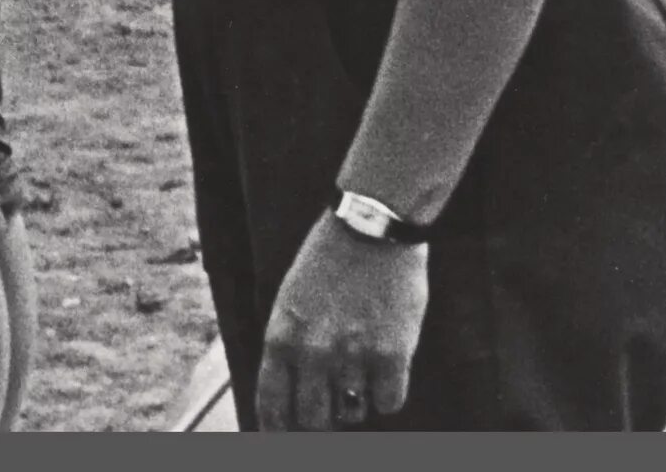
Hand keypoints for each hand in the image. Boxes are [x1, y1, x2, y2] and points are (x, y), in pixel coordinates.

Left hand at [253, 216, 428, 430]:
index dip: (278, 430)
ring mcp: (353, 355)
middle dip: (320, 420)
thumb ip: (288, 346)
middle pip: (314, 420)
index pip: (272, 405)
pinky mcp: (392, 354)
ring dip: (355, 403)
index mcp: (281, 337)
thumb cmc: (328, 261)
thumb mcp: (289, 300)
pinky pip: (389, 403)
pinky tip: (385, 373)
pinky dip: (387, 395)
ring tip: (359, 377)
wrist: (372, 228)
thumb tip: (290, 391)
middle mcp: (313, 353)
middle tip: (330, 408)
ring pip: (352, 414)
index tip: (284, 436)